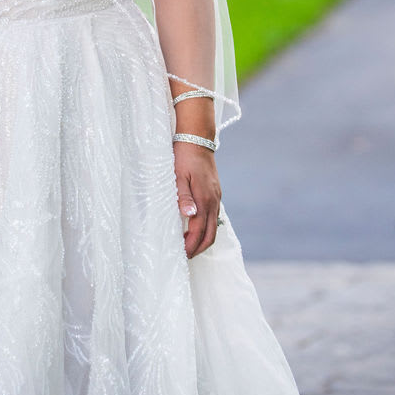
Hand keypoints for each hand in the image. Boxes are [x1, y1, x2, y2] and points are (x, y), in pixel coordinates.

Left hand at [174, 143, 220, 258]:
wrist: (197, 138)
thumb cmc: (183, 156)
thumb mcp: (178, 175)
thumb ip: (183, 197)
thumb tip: (189, 216)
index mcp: (204, 199)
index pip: (198, 230)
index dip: (190, 245)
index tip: (181, 255)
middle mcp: (213, 201)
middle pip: (210, 234)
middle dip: (198, 248)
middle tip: (185, 256)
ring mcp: (216, 197)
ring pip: (214, 227)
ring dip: (203, 239)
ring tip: (189, 245)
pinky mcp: (215, 193)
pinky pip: (214, 217)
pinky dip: (206, 228)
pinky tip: (195, 228)